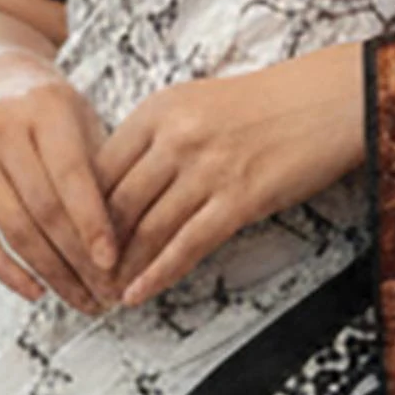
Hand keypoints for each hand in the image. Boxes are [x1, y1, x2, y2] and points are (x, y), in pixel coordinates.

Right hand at [0, 49, 119, 313]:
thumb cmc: (47, 108)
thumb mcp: (78, 119)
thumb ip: (99, 167)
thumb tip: (127, 239)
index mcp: (46, 106)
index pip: (72, 175)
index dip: (93, 223)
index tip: (114, 264)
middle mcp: (1, 125)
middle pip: (43, 209)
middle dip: (77, 259)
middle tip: (106, 295)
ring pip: (12, 228)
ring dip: (49, 274)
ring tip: (81, 300)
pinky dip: (5, 270)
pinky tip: (35, 292)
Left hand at [92, 40, 366, 308]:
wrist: (326, 99)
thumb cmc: (264, 103)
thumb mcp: (196, 103)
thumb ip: (156, 137)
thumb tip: (120, 186)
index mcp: (158, 109)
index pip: (99, 168)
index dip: (79, 211)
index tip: (69, 239)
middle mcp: (176, 137)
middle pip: (116, 203)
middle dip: (94, 249)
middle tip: (80, 278)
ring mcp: (207, 168)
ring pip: (147, 229)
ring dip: (122, 269)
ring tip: (104, 295)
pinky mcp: (239, 199)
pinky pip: (187, 244)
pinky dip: (158, 274)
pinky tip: (139, 293)